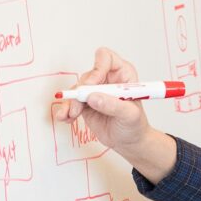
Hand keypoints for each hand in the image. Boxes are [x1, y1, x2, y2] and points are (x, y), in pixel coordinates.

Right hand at [50, 47, 176, 182]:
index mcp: (122, 74)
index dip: (97, 68)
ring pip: (77, 88)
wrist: (128, 142)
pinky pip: (71, 101)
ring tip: (71, 115)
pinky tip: (66, 118)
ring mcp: (95, 91)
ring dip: (71, 102)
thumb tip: (93, 97)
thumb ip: (113, 105)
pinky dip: (66, 109)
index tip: (92, 84)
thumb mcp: (129, 116)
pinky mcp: (85, 103)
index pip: (106, 58)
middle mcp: (107, 79)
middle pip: (88, 75)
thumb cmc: (135, 125)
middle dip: (81, 91)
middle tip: (79, 106)